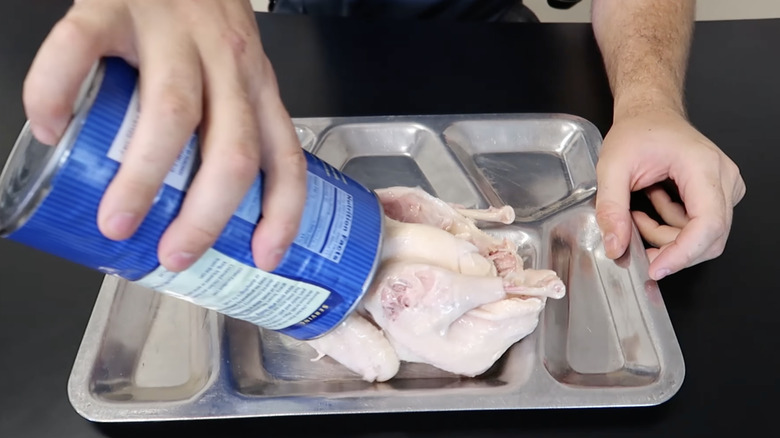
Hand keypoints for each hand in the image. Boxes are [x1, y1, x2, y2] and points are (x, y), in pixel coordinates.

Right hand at [23, 0, 306, 271]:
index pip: (285, 157)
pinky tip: (51, 127)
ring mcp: (172, 33)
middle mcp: (225, 62)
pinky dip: (57, 92)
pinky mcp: (113, 6)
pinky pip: (82, 50)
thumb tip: (191, 205)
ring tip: (117, 220)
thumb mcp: (234, 72)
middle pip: (230, 150)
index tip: (265, 255)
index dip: (282, 213)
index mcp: (255, 85)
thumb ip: (225, 125)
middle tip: (175, 252)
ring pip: (171, 115)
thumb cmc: (201, 18)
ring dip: (142, 178)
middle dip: (205, 215)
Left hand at [595, 109, 745, 279]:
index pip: (708, 224)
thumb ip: (611, 208)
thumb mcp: (611, 166)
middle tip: (635, 245)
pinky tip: (651, 206)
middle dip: (670, 250)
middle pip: (710, 237)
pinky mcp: (717, 195)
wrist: (650, 111)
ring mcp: (724, 187)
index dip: (683, 253)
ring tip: (637, 213)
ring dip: (666, 236)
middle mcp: (723, 178)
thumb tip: (615, 246)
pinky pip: (698, 227)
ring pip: (703, 237)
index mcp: (703, 166)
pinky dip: (670, 227)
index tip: (656, 268)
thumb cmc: (637, 130)